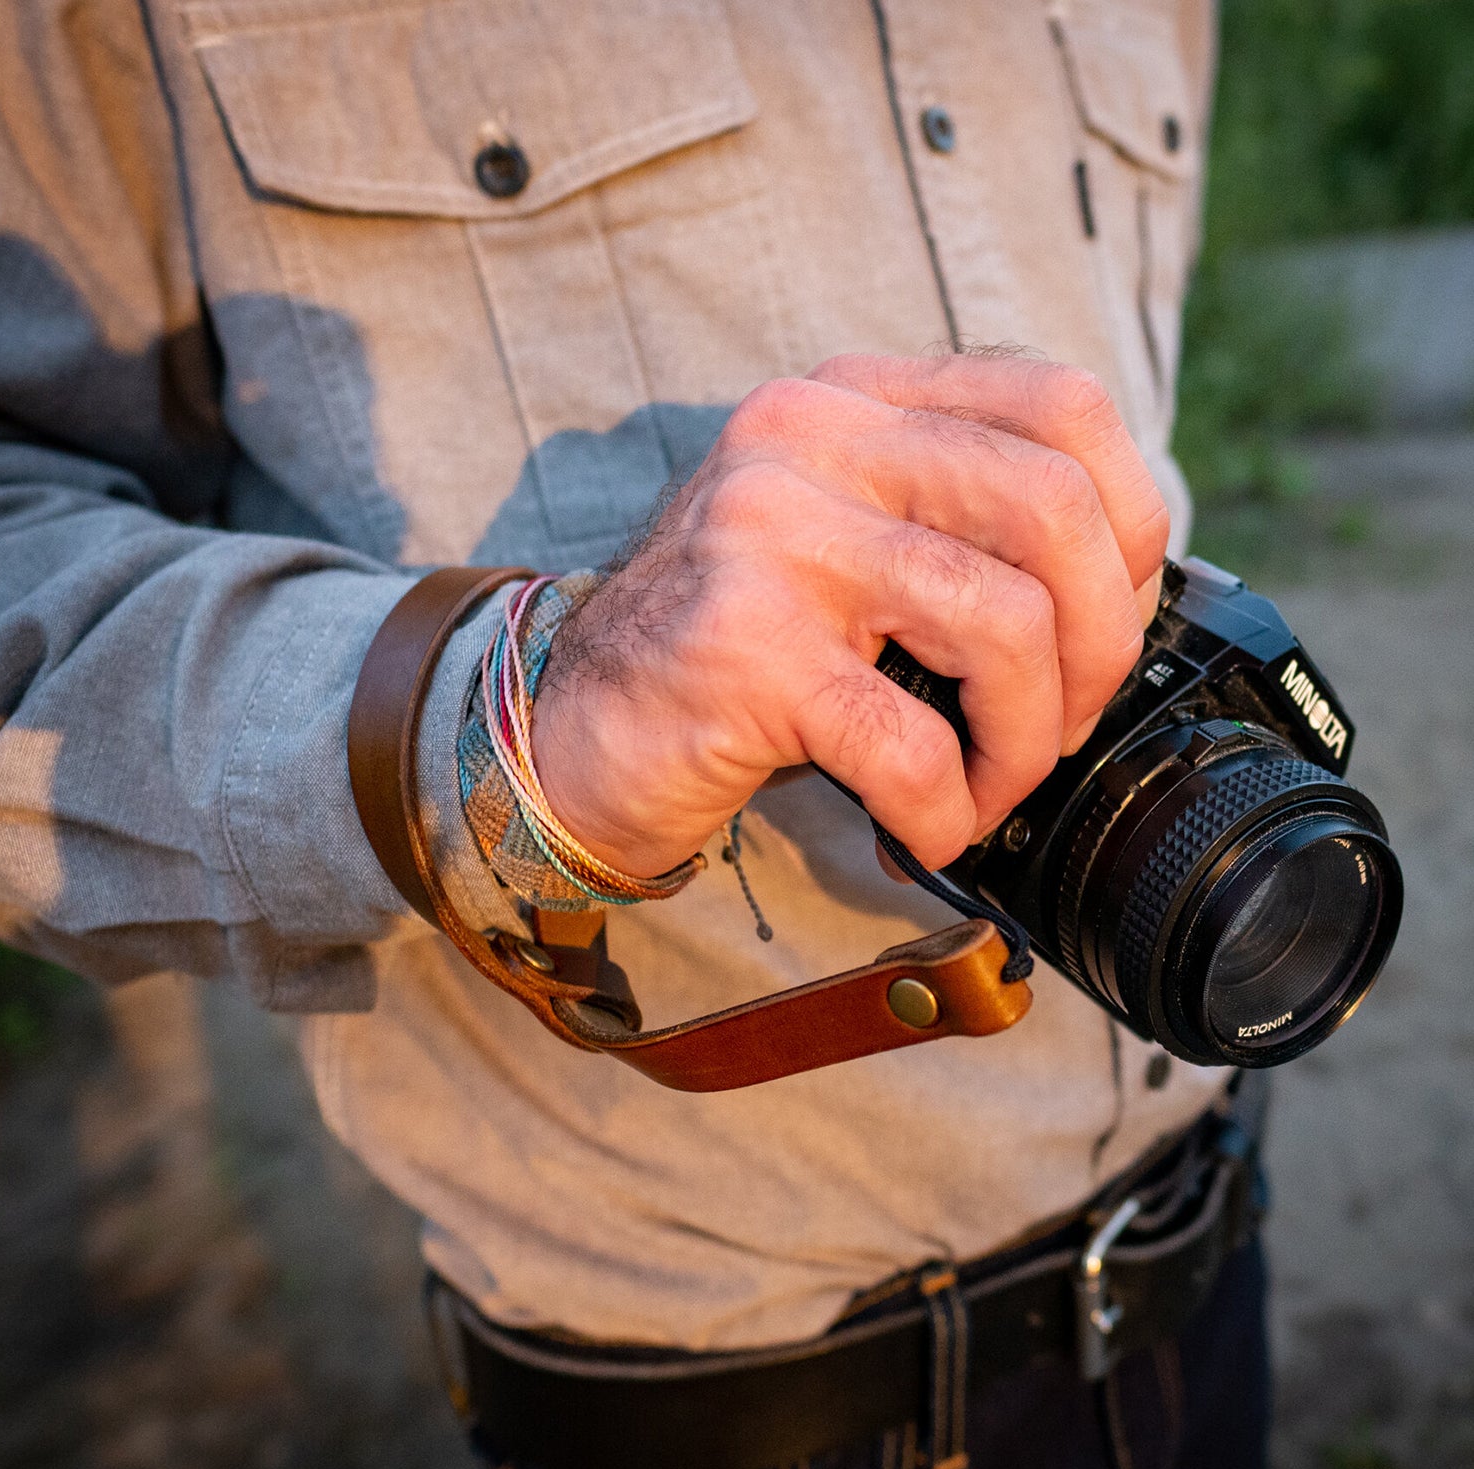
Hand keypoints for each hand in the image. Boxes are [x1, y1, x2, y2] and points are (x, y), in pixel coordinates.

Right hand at [530, 352, 1169, 877]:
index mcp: (854, 402)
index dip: (1130, 526)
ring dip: (1023, 744)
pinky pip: (912, 743)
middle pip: (1055, 508)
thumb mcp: (845, 546)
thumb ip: (955, 527)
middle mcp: (813, 440)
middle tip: (1059, 727)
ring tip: (985, 788)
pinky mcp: (747, 647)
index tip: (1107, 622)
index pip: (1063, 406)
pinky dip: (943, 810)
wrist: (573, 727)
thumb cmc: (732, 652)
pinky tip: (918, 830)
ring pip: (1005, 625)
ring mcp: (773, 534)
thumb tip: (1119, 594)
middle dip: (1098, 648)